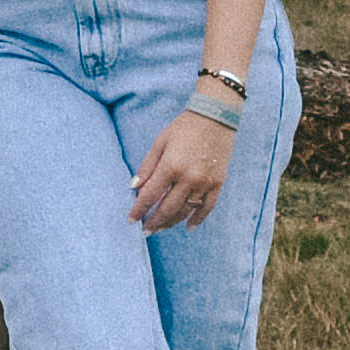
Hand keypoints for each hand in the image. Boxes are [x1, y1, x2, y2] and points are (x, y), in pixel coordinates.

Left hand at [129, 109, 232, 234]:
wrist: (216, 117)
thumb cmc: (184, 127)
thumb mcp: (160, 142)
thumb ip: (147, 167)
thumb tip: (133, 187)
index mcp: (170, 166)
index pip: (149, 195)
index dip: (138, 210)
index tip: (131, 220)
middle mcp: (188, 178)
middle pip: (167, 208)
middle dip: (154, 222)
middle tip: (145, 231)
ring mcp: (205, 182)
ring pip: (185, 211)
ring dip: (171, 222)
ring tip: (160, 228)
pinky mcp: (218, 183)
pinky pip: (207, 207)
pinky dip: (197, 219)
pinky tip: (188, 227)